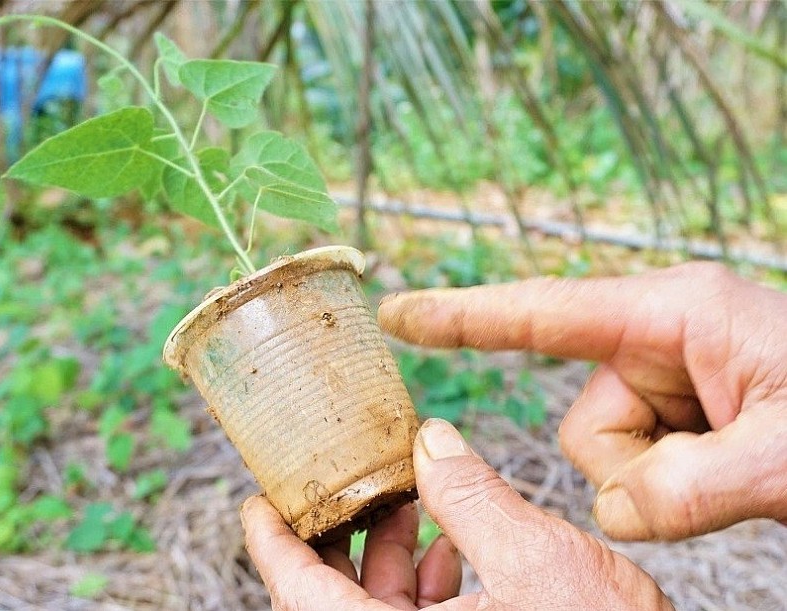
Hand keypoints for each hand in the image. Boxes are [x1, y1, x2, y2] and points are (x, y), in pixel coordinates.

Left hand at [242, 419, 672, 609]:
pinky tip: (451, 547)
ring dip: (390, 553)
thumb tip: (430, 440)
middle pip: (335, 599)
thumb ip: (473, 497)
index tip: (258, 501)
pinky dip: (429, 585)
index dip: (272, 543)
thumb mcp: (540, 563)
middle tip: (350, 479)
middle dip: (343, 532)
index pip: (300, 594)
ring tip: (409, 500)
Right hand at [378, 262, 786, 539]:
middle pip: (586, 422)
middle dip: (640, 468)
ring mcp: (669, 382)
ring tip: (741, 468)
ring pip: (607, 458)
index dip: (463, 315)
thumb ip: (690, 486)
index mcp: (674, 313)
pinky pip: (636, 474)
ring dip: (664, 483)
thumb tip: (615, 511)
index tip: (398, 309)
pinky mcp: (680, 418)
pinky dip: (676, 491)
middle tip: (728, 468)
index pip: (543, 312)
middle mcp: (659, 339)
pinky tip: (735, 471)